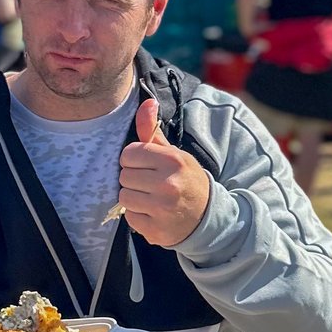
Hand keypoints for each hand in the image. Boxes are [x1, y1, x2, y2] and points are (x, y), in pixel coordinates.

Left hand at [115, 97, 210, 248]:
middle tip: (150, 183)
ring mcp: (162, 209)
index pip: (128, 154)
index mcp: (172, 160)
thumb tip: (146, 102)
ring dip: (133, 197)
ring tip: (150, 198)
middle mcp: (167, 184)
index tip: (146, 166)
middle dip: (133, 178)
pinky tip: (153, 212)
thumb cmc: (185, 180)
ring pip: (124, 196)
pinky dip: (137, 215)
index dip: (134, 160)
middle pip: (124, 176)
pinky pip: (129, 217)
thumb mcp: (174, 154)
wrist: (208, 217)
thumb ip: (153, 130)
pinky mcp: (156, 229)